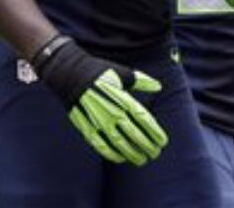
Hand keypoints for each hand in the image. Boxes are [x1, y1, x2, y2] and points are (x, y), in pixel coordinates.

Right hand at [31, 35, 167, 165]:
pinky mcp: (87, 127)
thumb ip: (141, 81)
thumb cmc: (99, 73)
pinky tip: (120, 158)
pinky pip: (101, 146)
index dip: (155, 132)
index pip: (144, 119)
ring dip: (132, 154)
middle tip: (155, 153)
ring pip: (120, 144)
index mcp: (123, 98)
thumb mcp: (122, 74)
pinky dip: (111, 154)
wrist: (70, 74)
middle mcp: (113, 112)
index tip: (163, 141)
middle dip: (147, 146)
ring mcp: (99, 122)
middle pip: (134, 134)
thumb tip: (158, 86)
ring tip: (142, 160)